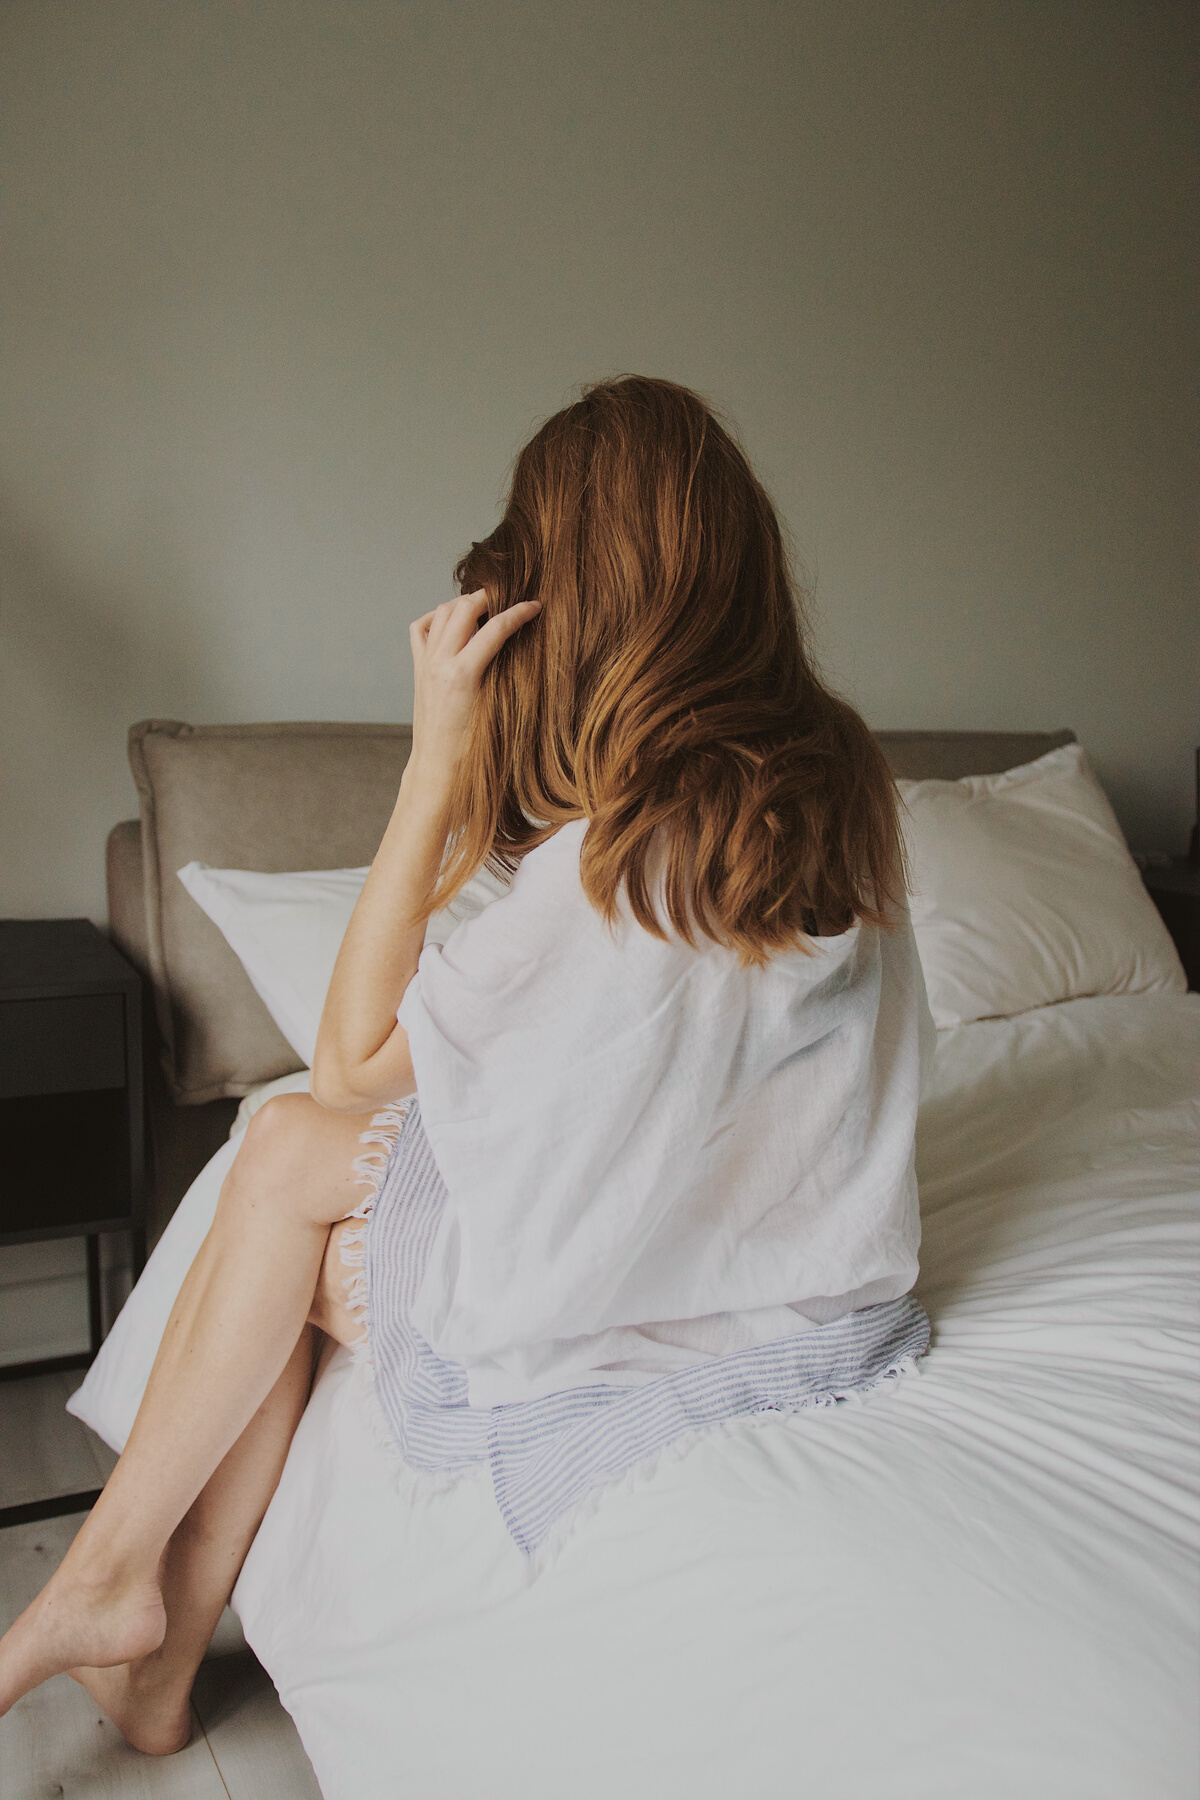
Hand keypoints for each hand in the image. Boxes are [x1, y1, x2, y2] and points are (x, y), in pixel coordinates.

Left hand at [406, 589, 540, 795]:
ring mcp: (425, 663)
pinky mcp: (418, 668)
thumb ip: (503, 671)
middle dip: (490, 597)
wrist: (438, 766)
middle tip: (509, 599)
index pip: (495, 628)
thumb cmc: (472, 749)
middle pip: (464, 608)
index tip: (536, 605)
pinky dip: (436, 618)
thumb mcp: (495, 708)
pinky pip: (421, 628)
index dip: (519, 612)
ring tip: (485, 607)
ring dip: (464, 603)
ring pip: (441, 612)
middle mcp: (439, 663)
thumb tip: (518, 643)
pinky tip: (453, 623)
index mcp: (462, 674)